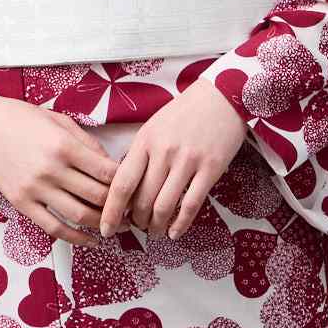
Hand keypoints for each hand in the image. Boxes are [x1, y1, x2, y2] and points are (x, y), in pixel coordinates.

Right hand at [0, 92, 132, 245]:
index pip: (106, 172)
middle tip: (130, 209)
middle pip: (97, 196)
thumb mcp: (60, 120)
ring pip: (79, 216)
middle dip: (118, 205)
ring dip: (103, 224)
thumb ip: (87, 143)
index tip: (134, 185)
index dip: (125, 182)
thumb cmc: (22, 118)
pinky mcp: (22, 203)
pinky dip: (76, 238)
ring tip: (116, 226)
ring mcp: (36, 189)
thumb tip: (111, 165)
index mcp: (65, 145)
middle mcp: (52, 169)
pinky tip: (91, 240)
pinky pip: (53, 228)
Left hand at [98, 78, 248, 239]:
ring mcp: (188, 161)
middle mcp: (164, 151)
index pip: (122, 183)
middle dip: (136, 221)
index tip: (106, 228)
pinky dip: (180, 224)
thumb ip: (140, 154)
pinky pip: (191, 205)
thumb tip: (125, 189)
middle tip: (137, 226)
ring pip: (164, 207)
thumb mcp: (154, 126)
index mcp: (145, 140)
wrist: (222, 96)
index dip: (111, 211)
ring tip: (154, 231)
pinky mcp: (210, 169)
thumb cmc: (185, 112)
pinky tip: (174, 232)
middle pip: (142, 200)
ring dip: (155, 226)